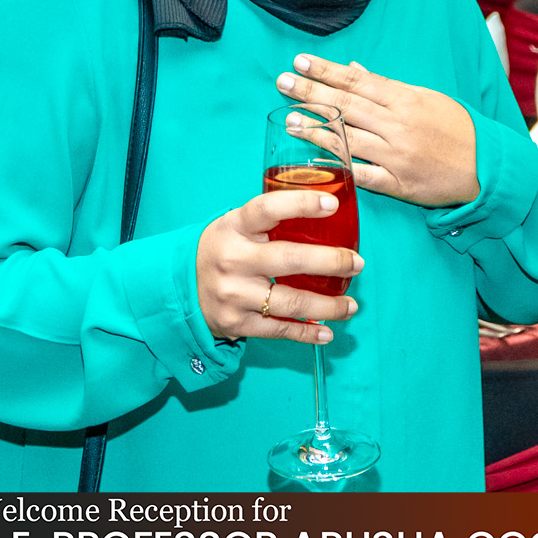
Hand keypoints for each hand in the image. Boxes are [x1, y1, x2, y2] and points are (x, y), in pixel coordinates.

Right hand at [195, 189, 361, 343]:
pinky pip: (279, 330)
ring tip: (351, 305)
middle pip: (290, 259)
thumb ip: (270, 220)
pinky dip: (307, 333)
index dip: (301, 204)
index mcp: (234, 227)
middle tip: (357, 263)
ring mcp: (234, 294)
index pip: (267, 209)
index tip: (332, 205)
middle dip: (332, 262)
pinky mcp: (236, 322)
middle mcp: (233, 260)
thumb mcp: (235, 225)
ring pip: (291, 302)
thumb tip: (327, 213)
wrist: (180, 287)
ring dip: (329, 306)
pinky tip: (327, 331)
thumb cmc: (223, 249)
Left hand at [276, 55, 478, 206]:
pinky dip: (339, 166)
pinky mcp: (399, 183)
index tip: (300, 61)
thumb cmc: (457, 129)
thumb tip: (355, 68)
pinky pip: (363, 174)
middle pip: (347, 105)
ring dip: (316, 128)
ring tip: (289, 118)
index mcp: (405, 99)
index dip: (327, 70)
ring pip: (349, 138)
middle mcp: (398, 124)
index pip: (358, 80)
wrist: (486, 167)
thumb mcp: (426, 98)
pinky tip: (315, 160)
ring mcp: (397, 154)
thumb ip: (388, 86)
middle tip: (283, 82)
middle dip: (312, 92)